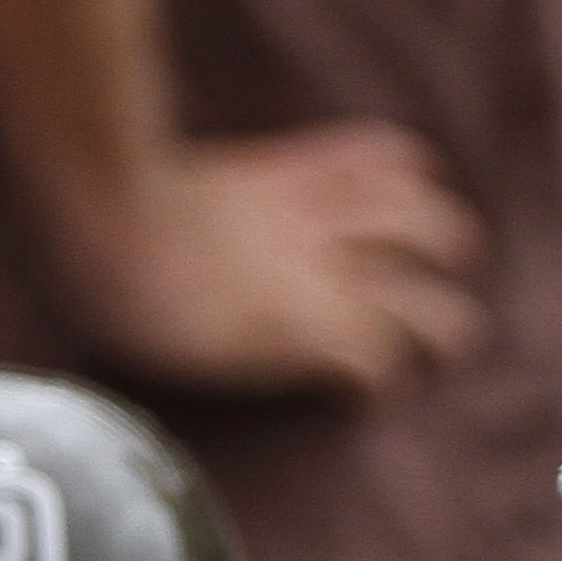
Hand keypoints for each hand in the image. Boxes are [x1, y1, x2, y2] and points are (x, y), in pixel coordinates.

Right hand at [48, 123, 487, 397]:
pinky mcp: (310, 333)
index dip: (406, 170)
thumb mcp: (156, 174)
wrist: (110, 223)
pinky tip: (372, 401)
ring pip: (421, 301)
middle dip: (447, 237)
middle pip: (418, 219)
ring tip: (454, 339)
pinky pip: (374, 363)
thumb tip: (139, 183)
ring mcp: (320, 281)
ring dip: (445, 323)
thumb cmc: (102, 201)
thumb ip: (183, 184)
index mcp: (281, 180)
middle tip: (459, 253)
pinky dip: (382, 384)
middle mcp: (317, 227)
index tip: (417, 177)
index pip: (372, 159)